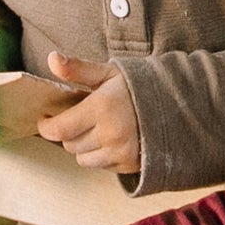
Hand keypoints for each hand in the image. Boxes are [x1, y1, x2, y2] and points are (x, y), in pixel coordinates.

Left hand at [37, 52, 141, 174]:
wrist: (179, 104)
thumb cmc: (139, 86)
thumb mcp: (108, 72)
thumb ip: (77, 68)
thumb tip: (52, 59)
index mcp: (102, 107)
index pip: (59, 129)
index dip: (46, 126)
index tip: (45, 119)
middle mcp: (110, 133)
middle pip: (69, 144)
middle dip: (69, 132)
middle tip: (79, 118)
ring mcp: (121, 152)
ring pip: (83, 159)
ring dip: (84, 146)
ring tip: (97, 129)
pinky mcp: (130, 164)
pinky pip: (101, 166)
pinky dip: (101, 155)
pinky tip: (113, 139)